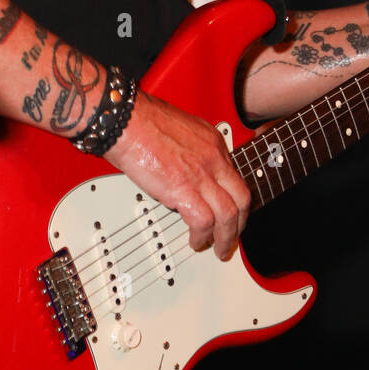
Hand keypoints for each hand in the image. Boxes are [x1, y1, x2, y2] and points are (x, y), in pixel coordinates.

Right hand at [108, 90, 250, 258]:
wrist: (126, 120)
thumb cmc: (141, 121)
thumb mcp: (180, 130)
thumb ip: (190, 150)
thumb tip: (187, 172)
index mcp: (213, 143)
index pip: (236, 177)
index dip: (235, 200)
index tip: (231, 213)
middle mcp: (212, 158)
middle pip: (242, 198)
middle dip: (240, 223)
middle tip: (232, 237)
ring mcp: (200, 174)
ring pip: (228, 214)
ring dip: (225, 238)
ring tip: (217, 248)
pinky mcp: (182, 188)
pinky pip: (203, 221)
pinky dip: (202, 236)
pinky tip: (195, 241)